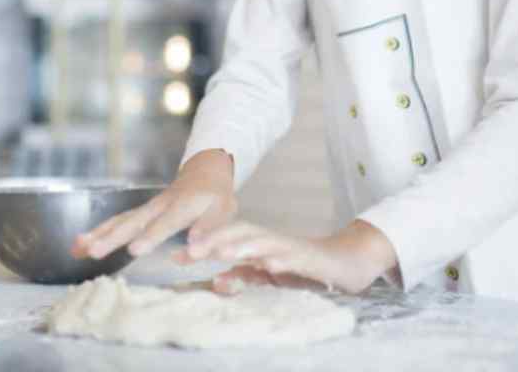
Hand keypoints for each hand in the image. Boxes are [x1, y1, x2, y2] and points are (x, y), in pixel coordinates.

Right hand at [71, 149, 236, 259]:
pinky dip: (98, 232)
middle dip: (112, 238)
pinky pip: (117, 222)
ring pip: (120, 221)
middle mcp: (159, 206)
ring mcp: (147, 208)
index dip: (150, 236)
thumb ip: (209, 228)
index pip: (165, 223)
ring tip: (77, 248)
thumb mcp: (223, 210)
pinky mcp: (140, 213)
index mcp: (182, 206)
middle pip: (133, 222)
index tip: (135, 250)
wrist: (205, 171)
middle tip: (93, 252)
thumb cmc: (216, 196)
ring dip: (98, 234)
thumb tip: (194, 247)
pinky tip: (80, 245)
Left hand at [179, 219, 397, 293]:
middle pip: (239, 234)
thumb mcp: (265, 276)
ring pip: (264, 242)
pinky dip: (282, 259)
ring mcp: (289, 247)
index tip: (175, 256)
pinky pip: (294, 257)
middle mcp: (269, 241)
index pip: (224, 239)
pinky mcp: (309, 258)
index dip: (201, 245)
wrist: (343, 262)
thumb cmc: (301, 268)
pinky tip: (270, 264)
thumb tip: (215, 283)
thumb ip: (242, 277)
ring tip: (222, 252)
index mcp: (256, 244)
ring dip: (243, 246)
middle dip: (214, 240)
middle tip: (190, 249)